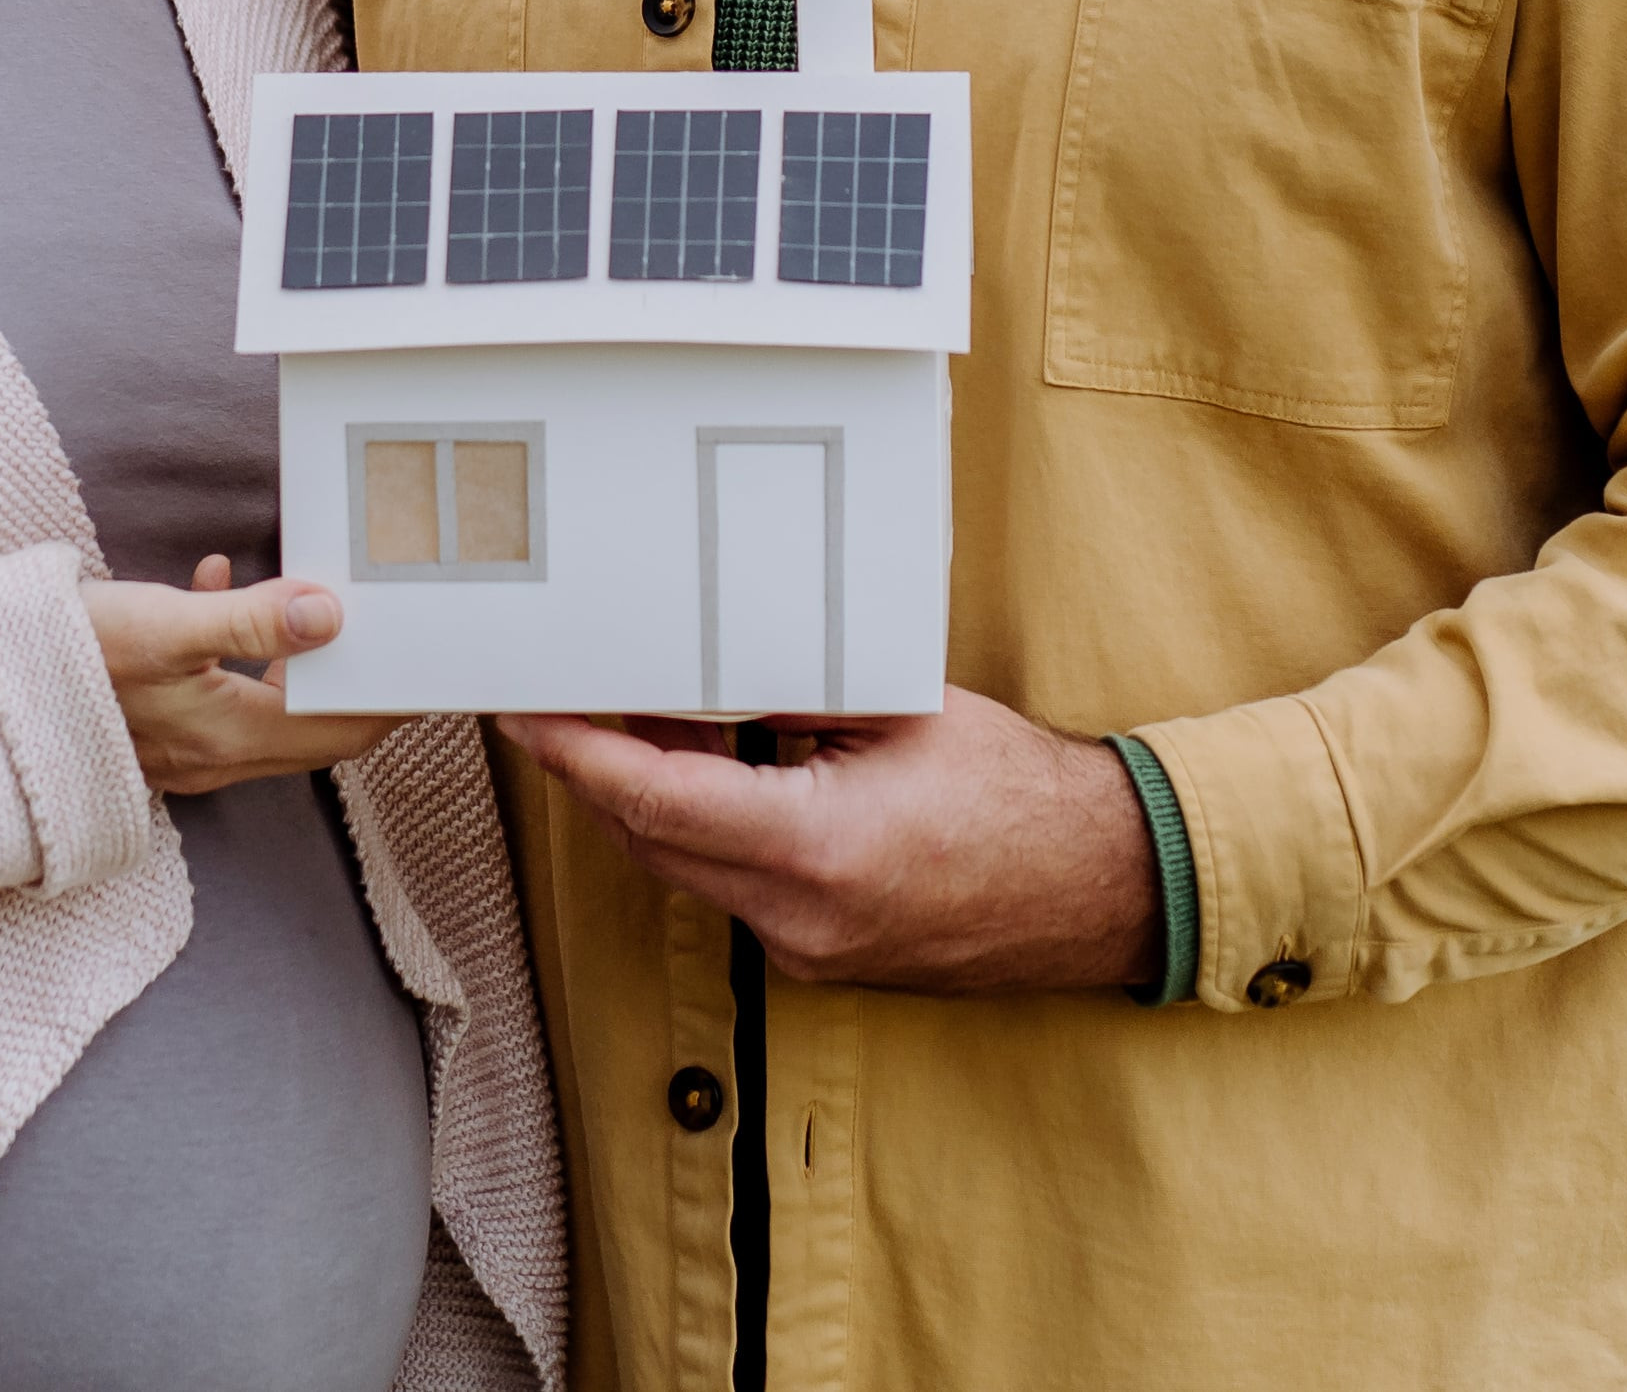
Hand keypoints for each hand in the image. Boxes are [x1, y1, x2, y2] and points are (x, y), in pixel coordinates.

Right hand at [87, 556, 401, 797]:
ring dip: (295, 659)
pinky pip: (218, 692)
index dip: (389, 704)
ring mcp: (181, 747)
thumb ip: (253, 621)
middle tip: (389, 631)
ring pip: (268, 707)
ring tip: (309, 598)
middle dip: (353, 682)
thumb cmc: (71, 657)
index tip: (426, 669)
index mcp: (230, 736)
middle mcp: (213, 755)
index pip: (341, 730)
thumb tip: (332, 613)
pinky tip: (217, 584)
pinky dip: (236, 649)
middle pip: (313, 727)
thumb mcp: (167, 627)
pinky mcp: (152, 726)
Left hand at [502, 686, 1161, 994]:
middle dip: (600, 768)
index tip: (526, 714)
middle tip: (567, 694)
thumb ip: (792, 696)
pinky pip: (730, 889)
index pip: (655, 801)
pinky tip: (714, 769)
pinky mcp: (818, 960)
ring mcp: (806, 952)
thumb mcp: (900, 712)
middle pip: (652, 840)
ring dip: (652, 798)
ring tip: (643, 714)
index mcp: (817, 850)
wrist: (1100, 888)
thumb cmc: (1018, 792)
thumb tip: (701, 667)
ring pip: (685, 868)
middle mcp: (797, 919)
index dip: (578, 753)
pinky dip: (705, 831)